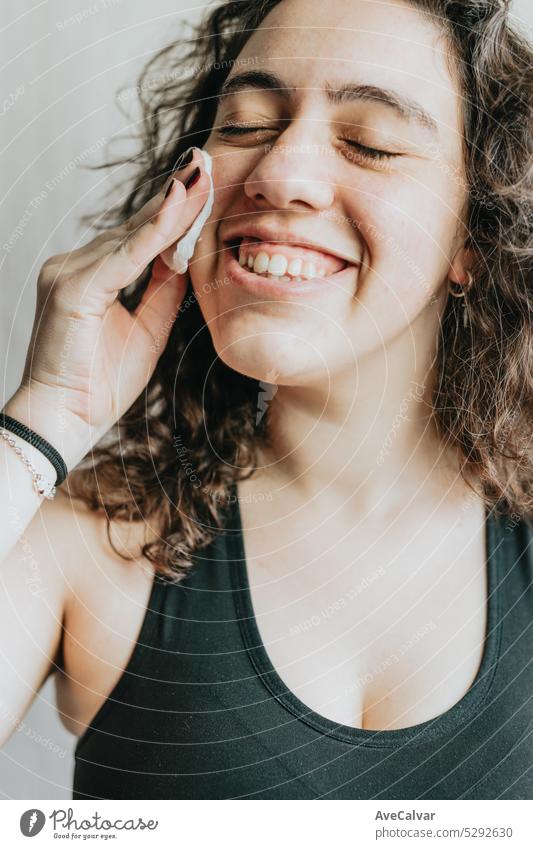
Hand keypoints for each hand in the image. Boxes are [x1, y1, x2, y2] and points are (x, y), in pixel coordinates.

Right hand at [10, 150, 207, 466]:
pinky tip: (177, 213)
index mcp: (89, 276)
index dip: (172, 214)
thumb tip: (186, 260)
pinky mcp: (72, 289)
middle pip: (134, 227)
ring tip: (202, 179)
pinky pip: (122, 258)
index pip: (137, 237)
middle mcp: (73, 266)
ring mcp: (68, 273)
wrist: (66, 420)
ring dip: (170, 210)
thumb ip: (163, 292)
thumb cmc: (99, 384)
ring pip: (130, 236)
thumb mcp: (147, 331)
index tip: (203, 187)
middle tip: (206, 165)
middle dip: (174, 198)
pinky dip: (152, 236)